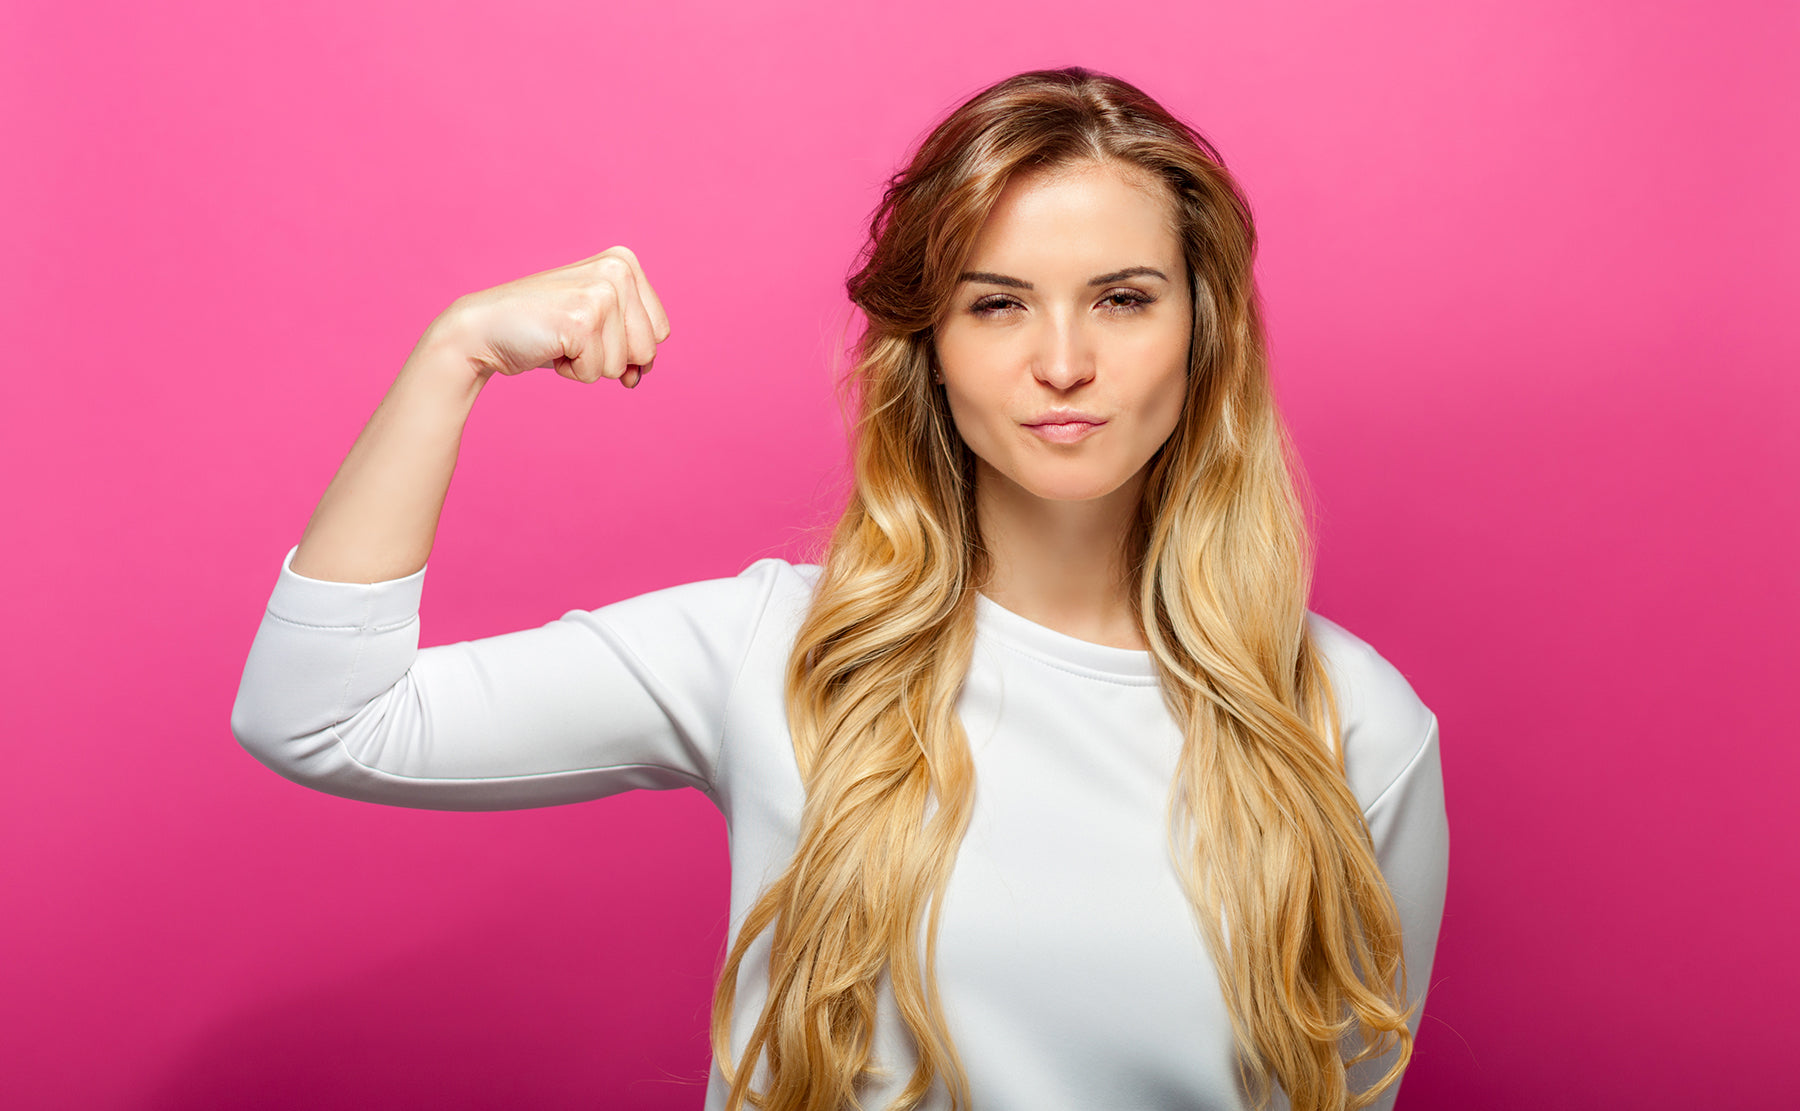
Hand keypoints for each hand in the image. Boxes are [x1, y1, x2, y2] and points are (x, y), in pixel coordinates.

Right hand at [430, 246, 672, 388]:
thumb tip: (640, 375)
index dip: (626, 346)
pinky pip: (596, 373)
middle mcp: (618, 270)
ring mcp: (601, 293)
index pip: (660, 332)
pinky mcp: (582, 320)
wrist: (485, 329)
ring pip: (623, 365)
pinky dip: (571, 371)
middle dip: (610, 357)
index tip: (589, 328)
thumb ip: (629, 343)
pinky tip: (551, 346)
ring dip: (589, 364)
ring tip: (560, 339)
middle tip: (572, 335)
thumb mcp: (597, 327)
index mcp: (625, 262)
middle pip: (648, 350)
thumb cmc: (543, 330)